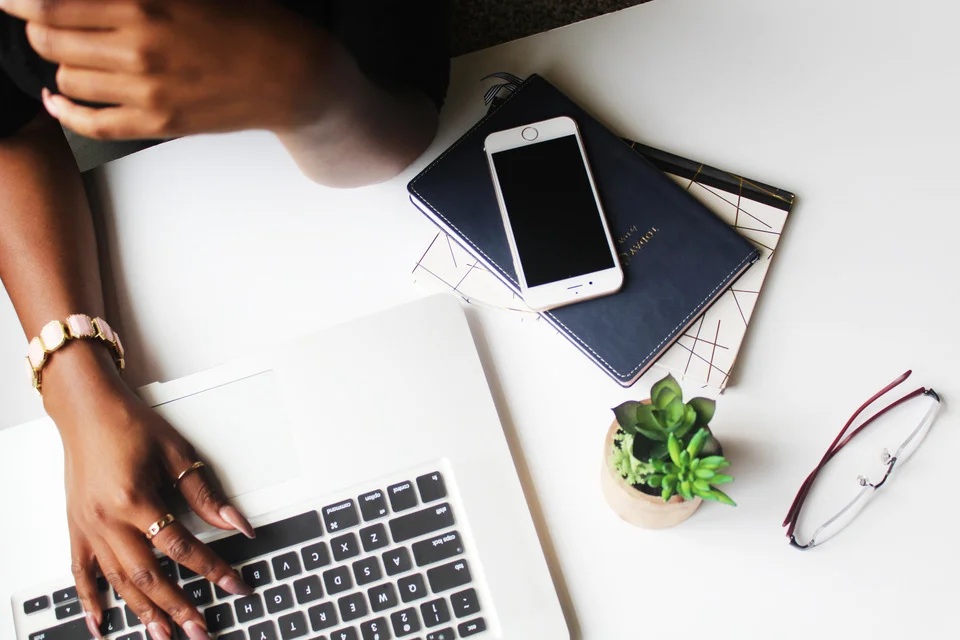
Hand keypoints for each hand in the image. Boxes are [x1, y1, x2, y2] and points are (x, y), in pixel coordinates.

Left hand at [0, 0, 335, 139]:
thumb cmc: (250, 25)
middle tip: (47, 22)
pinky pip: (89, 122)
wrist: (292, 76)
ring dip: (62, 64)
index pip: (50, 2)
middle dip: (38, 28)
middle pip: (47, 39)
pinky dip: (65, 111)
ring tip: (76, 55)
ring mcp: (147, 91)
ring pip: (66, 77)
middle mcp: (138, 47)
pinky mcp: (158, 123)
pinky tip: (58, 99)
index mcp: (145, 3)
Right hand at [43, 344, 255, 639]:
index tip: (234, 585)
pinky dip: (90, 600)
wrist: (87, 408)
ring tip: (164, 634)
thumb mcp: (176, 454)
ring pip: (118, 580)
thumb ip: (204, 495)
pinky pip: (80, 572)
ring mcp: (87, 526)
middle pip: (148, 575)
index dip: (212, 569)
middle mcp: (107, 519)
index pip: (181, 547)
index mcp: (134, 498)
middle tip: (201, 630)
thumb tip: (236, 522)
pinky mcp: (76, 527)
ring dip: (143, 611)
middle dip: (178, 606)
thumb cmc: (130, 424)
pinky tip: (101, 623)